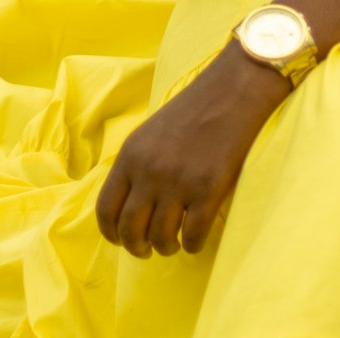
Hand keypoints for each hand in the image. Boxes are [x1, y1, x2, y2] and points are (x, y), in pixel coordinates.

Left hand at [96, 42, 289, 257]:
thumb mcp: (150, 132)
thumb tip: (130, 205)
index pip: (106, 209)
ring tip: (173, 244)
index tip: (120, 240)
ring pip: (161, 238)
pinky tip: (196, 238)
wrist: (234, 90)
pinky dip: (193, 245)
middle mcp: (150, 171)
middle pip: (130, 230)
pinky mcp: (209, 190)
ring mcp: (179, 182)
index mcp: (131, 154)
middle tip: (147, 249)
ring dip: (166, 248)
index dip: (111, 233)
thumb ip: (136, 165)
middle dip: (136, 247)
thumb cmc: (194, 109)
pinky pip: (193, 235)